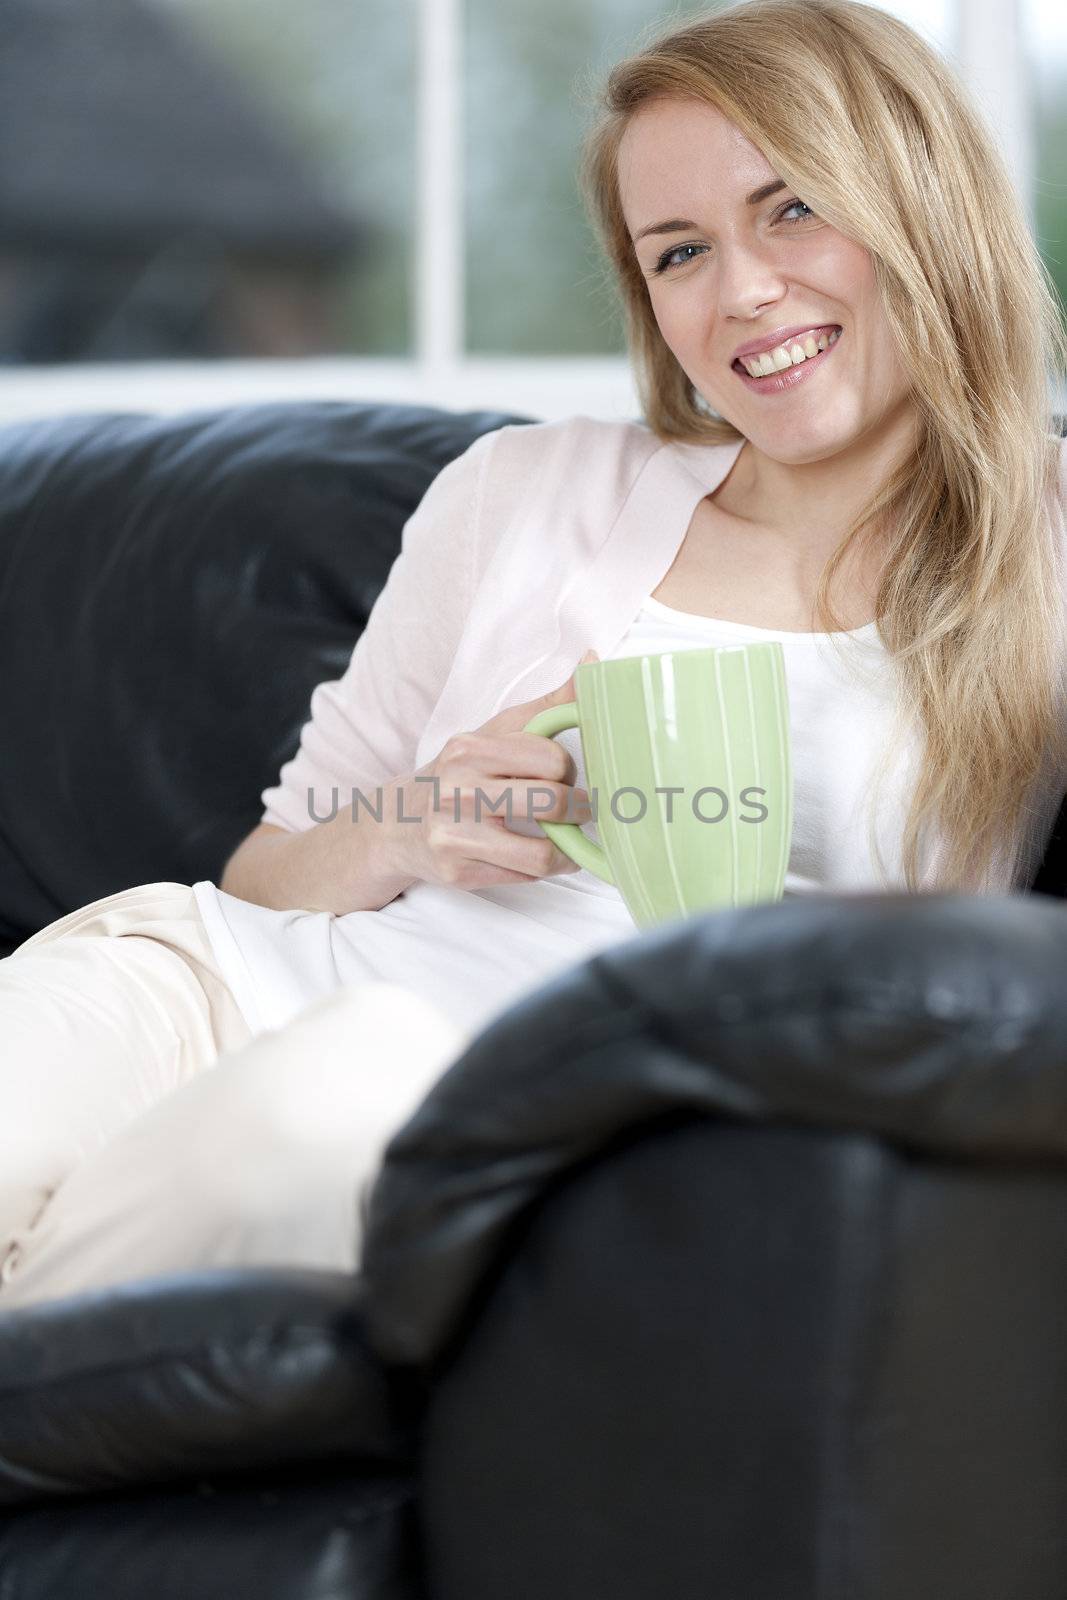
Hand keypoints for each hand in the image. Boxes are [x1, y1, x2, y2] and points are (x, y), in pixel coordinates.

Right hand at [382, 652, 598, 890]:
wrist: (396, 824)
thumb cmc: (459, 775)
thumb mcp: (494, 733)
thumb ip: (547, 706)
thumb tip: (592, 662)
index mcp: (470, 749)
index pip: (552, 760)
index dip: (569, 772)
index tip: (565, 778)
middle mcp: (459, 790)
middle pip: (553, 804)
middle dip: (578, 811)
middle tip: (578, 811)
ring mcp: (455, 835)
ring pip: (542, 853)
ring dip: (567, 850)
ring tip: (568, 842)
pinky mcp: (457, 872)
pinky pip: (523, 877)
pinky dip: (541, 870)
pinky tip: (539, 858)